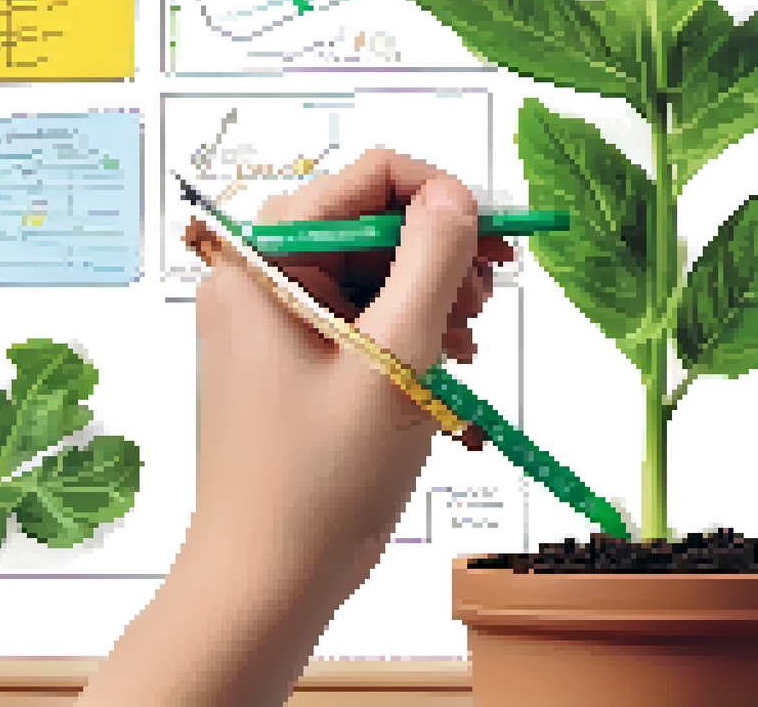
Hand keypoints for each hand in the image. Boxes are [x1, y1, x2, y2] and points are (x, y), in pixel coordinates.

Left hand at [185, 147, 513, 566]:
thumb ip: (432, 261)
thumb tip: (457, 194)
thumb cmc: (318, 477)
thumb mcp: (394, 358)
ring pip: (376, 271)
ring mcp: (278, 320)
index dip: (440, 195)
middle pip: (372, 224)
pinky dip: (411, 332)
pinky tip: (446, 364)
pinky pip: (364, 317)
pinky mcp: (297, 359)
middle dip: (441, 252)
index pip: (365, 178)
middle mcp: (262, 277)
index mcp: (264, 259)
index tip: (495, 235)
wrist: (268, 578)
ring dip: (433, 295)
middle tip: (490, 293)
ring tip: (466, 345)